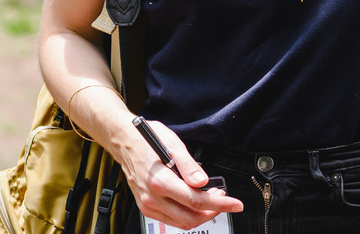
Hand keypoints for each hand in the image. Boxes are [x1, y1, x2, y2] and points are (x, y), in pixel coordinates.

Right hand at [119, 118, 241, 229]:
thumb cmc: (146, 138)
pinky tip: (193, 201)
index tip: (236, 203)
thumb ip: (189, 165)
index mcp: (159, 182)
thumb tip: (203, 181)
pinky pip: (171, 219)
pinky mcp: (145, 207)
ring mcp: (147, 205)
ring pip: (181, 222)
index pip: (196, 201)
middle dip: (212, 212)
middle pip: (191, 219)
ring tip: (210, 198)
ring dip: (200, 215)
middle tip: (223, 199)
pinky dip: (186, 214)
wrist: (123, 141)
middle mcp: (152, 198)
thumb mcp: (172, 143)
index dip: (220, 204)